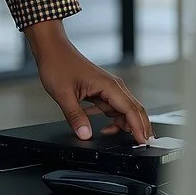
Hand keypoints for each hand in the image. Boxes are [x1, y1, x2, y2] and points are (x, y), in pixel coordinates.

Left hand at [27, 23, 150, 142]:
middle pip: (134, 110)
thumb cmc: (58, 64)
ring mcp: (108, 88)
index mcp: (109, 85)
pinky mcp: (101, 90)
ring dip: (124, 124)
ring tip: (119, 139)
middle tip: (142, 145)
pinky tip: (104, 127)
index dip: (139, 127)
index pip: (131, 110)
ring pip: (124, 110)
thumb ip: (75, 117)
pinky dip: (112, 119)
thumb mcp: (64, 94)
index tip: (143, 141)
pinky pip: (112, 107)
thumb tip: (85, 134)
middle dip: (140, 127)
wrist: (52, 49)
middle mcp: (113, 86)